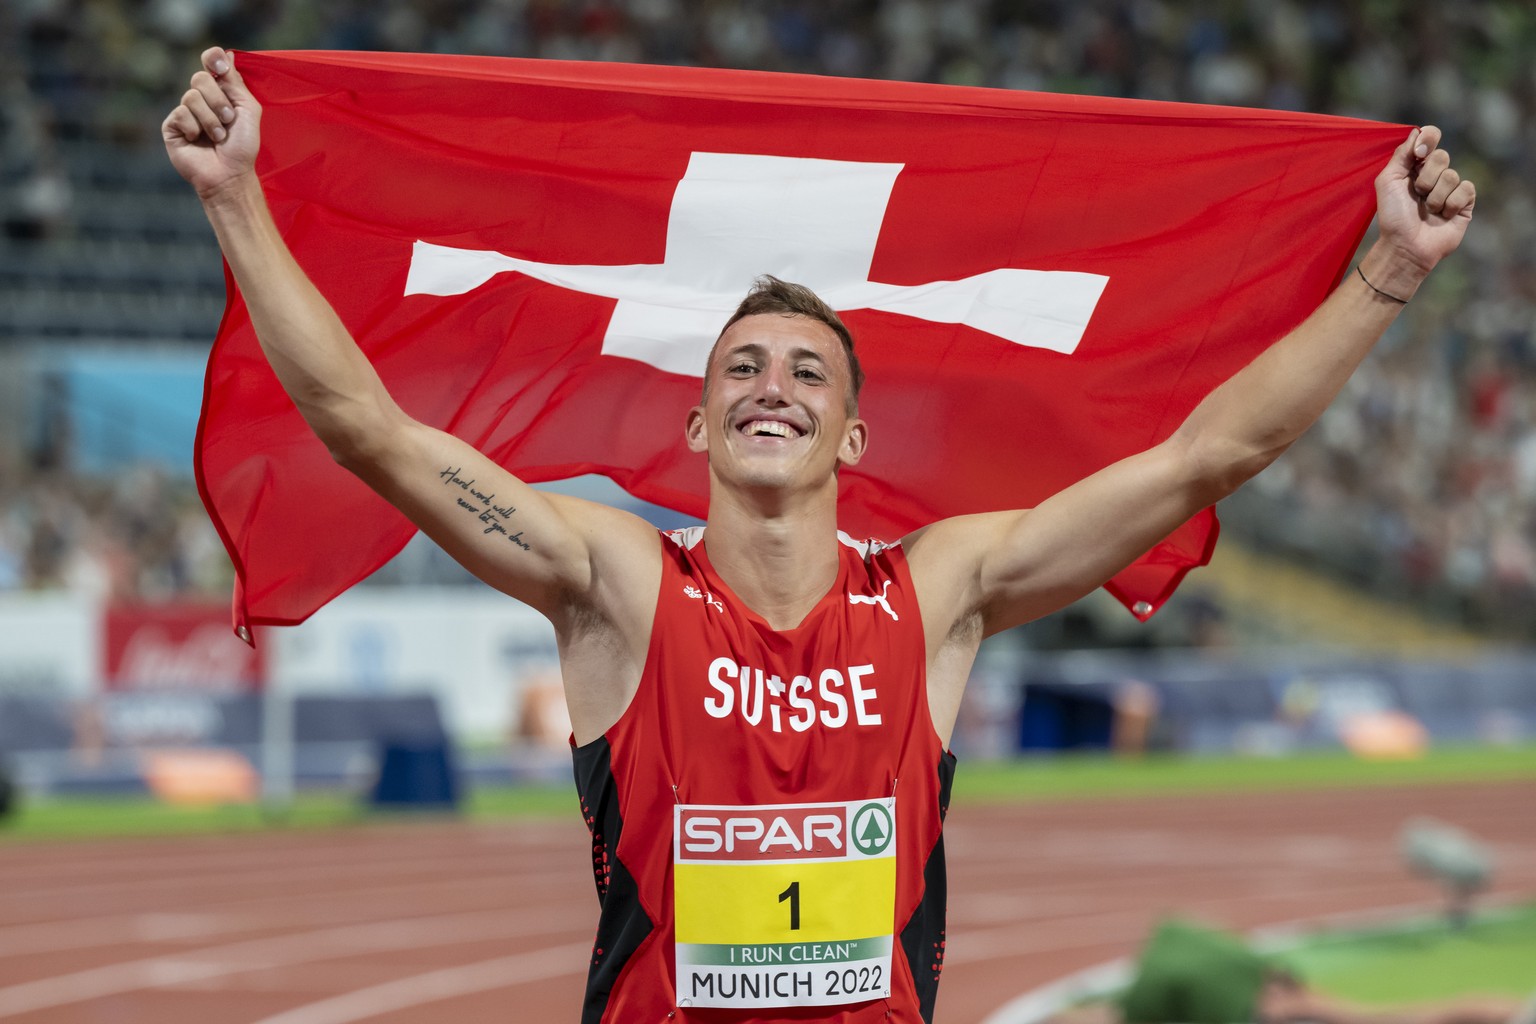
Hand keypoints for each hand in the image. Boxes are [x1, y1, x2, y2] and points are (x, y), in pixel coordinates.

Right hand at [161, 47, 261, 201]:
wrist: (230, 174)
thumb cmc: (243, 146)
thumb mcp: (248, 110)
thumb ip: (236, 83)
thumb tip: (227, 54)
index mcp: (220, 91)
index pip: (210, 62)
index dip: (212, 59)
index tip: (221, 69)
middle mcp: (200, 98)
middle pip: (200, 78)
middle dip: (219, 101)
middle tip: (229, 121)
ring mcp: (184, 111)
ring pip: (191, 96)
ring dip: (211, 119)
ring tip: (218, 137)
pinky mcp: (172, 125)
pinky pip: (181, 113)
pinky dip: (196, 128)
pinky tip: (199, 141)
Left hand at [1371, 125, 1475, 283]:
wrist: (1405, 246)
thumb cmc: (1393, 217)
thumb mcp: (1387, 182)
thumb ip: (1400, 155)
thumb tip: (1416, 132)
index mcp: (1415, 166)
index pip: (1430, 137)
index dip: (1428, 139)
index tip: (1418, 154)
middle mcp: (1434, 174)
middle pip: (1441, 155)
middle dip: (1425, 177)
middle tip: (1417, 194)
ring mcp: (1451, 187)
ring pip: (1452, 175)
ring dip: (1435, 196)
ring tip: (1427, 211)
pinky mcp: (1465, 202)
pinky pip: (1465, 189)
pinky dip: (1450, 204)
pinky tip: (1442, 216)